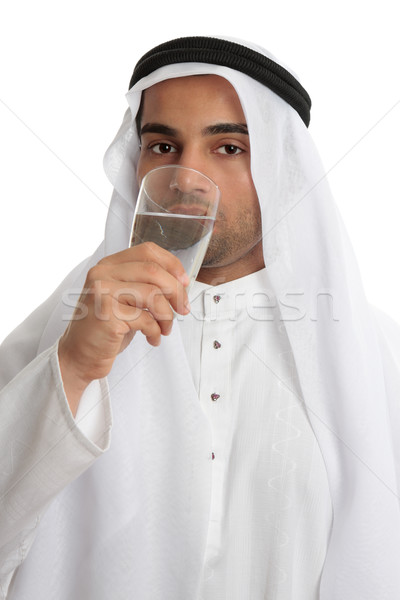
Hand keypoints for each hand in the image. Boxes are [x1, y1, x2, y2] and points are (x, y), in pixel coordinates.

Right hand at [58, 242, 189, 413]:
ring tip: (165, 329)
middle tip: (183, 309)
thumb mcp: (125, 299)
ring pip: (153, 295)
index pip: (147, 251)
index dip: (172, 265)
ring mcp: (102, 293)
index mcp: (108, 265)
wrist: (79, 356)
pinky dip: (155, 332)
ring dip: (167, 316)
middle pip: (153, 271)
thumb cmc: (105, 329)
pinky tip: (152, 338)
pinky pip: (146, 319)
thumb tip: (180, 283)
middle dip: (176, 291)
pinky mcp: (106, 315)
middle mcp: (102, 274)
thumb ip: (145, 285)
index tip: (184, 282)